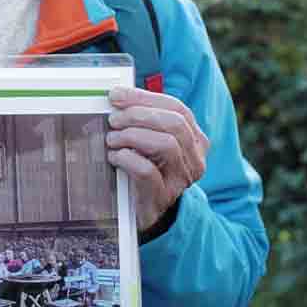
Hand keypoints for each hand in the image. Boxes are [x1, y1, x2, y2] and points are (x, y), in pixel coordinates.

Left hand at [105, 86, 209, 232]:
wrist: (143, 211)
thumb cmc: (143, 168)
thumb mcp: (148, 141)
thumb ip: (142, 119)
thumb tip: (117, 95)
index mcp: (194, 139)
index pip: (177, 108)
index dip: (145, 98)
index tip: (116, 95)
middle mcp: (194, 159)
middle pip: (175, 124)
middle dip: (138, 115)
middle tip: (113, 119)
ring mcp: (181, 180)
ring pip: (166, 144)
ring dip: (132, 135)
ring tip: (112, 139)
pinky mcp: (162, 197)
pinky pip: (148, 171)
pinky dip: (127, 158)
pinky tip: (114, 157)